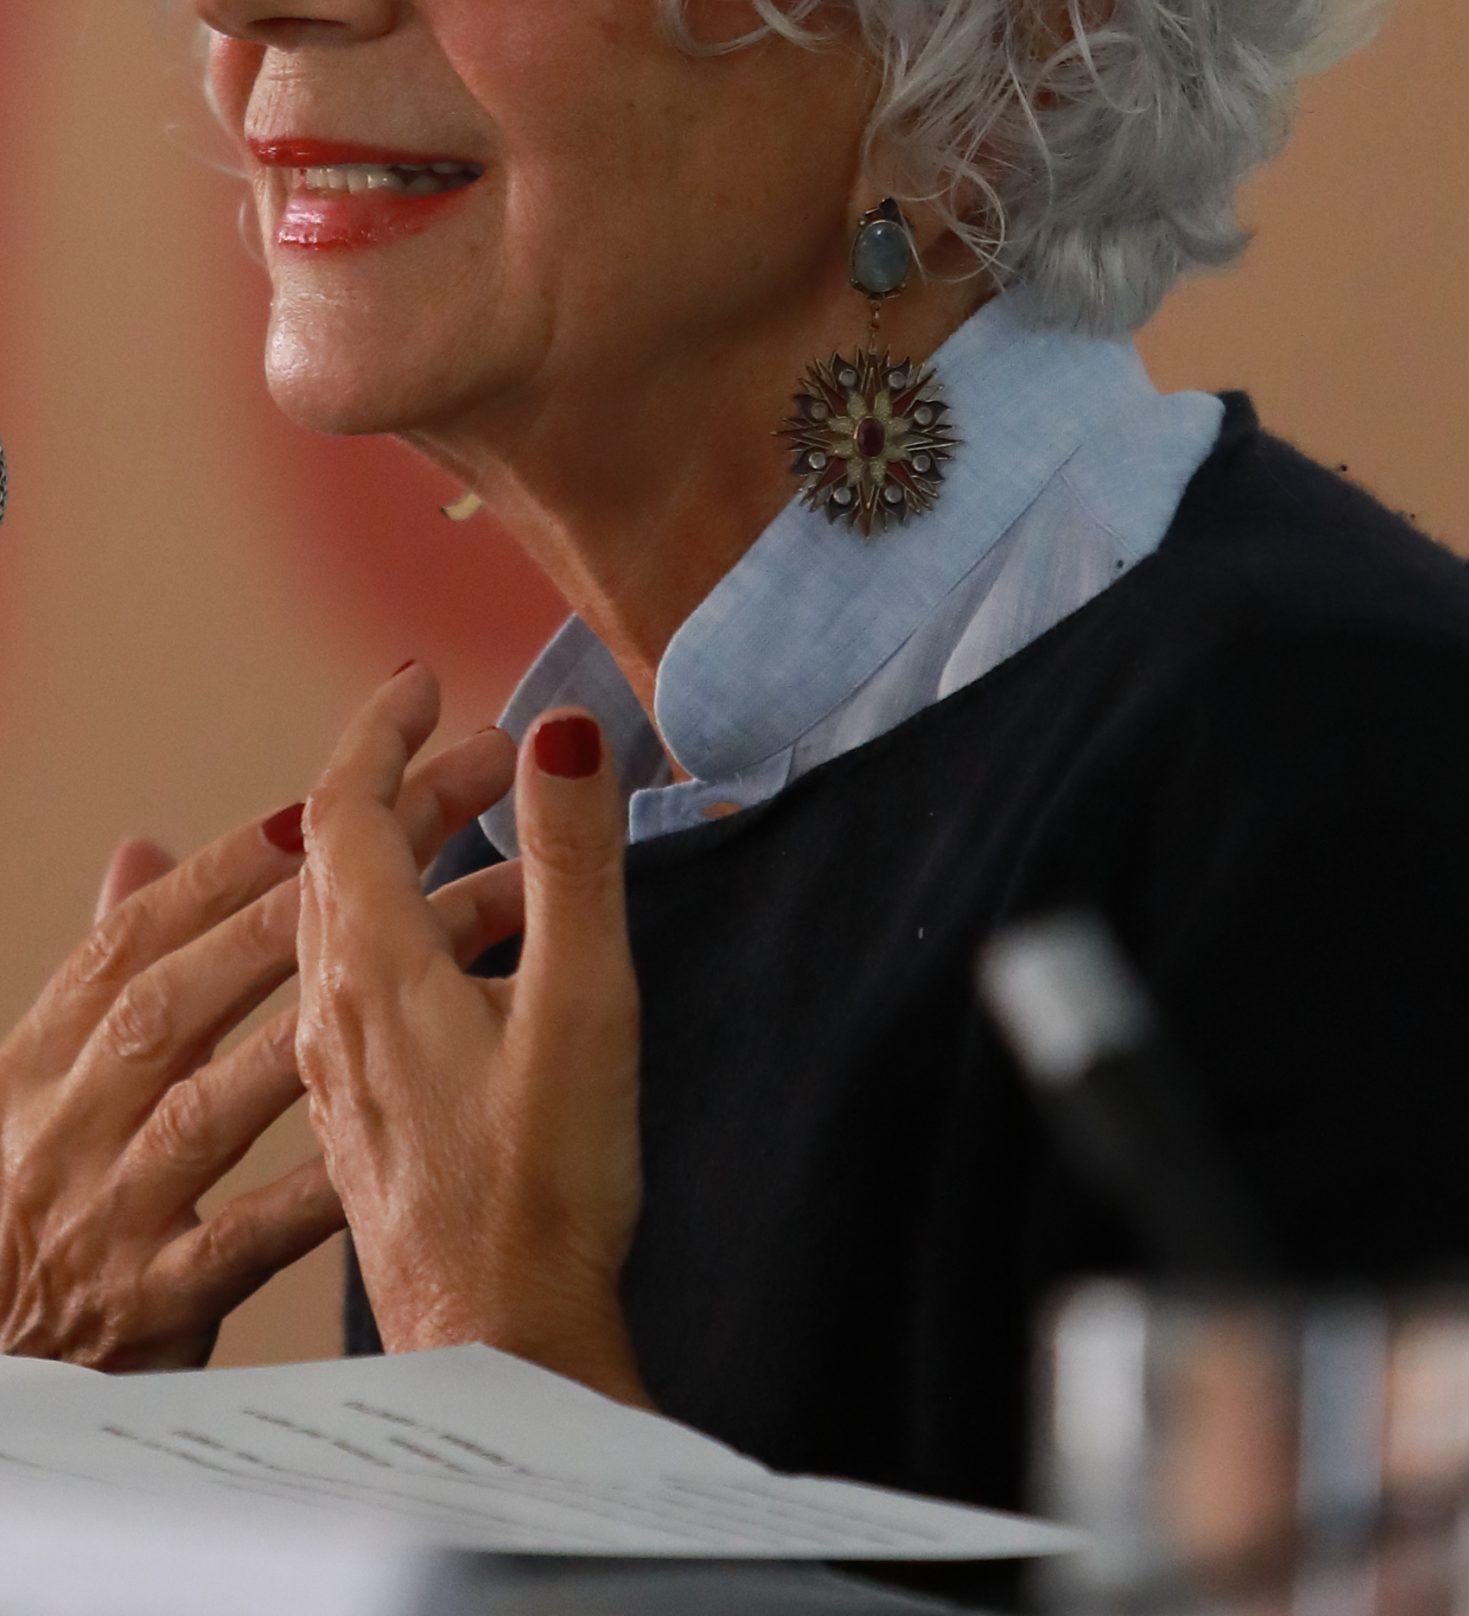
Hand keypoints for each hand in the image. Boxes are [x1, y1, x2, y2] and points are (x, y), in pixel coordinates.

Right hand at [0, 732, 524, 1371]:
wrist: (0, 1390)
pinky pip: (247, 1232)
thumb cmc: (47, 1213)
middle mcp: (69, 1123)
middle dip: (323, 887)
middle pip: (198, 986)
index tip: (333, 786)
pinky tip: (412, 1126)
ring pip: (228, 1093)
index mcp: (43, 1057)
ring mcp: (110, 1211)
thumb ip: (116, 971)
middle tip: (464, 793)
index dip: (231, 862)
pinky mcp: (154, 1302)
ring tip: (488, 914)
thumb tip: (144, 844)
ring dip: (351, 1010)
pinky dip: (320, 1179)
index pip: (142, 934)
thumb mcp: (54, 1087)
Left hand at [295, 665, 647, 1404]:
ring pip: (354, 924)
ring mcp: (341, 1070)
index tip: (420, 680)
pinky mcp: (364, 1117)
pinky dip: (418, 930)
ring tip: (505, 834)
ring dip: (418, 858)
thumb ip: (573, 860)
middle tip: (490, 747)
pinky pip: (367, 986)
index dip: (379, 731)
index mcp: (373, 970)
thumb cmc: (544, 1187)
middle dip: (412, 784)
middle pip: (342, 859)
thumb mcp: (581, 1003)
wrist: (499, 1342)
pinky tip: (480, 954)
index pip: (343, 811)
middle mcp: (334, 1012)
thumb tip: (564, 729)